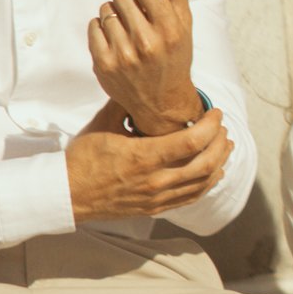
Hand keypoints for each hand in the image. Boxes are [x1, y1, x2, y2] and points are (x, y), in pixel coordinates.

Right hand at [66, 107, 230, 221]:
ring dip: (219, 162)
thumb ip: (127, 104)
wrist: (68, 194)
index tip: (215, 113)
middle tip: (221, 127)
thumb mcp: (103, 124)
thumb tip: (144, 86)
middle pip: (205, 163)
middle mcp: (155, 180)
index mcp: (143, 156)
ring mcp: (157, 197)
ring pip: (202, 182)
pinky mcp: (155, 208)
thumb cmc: (82, 159)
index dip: (210, 125)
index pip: (192, 141)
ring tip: (225, 146)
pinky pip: (191, 197)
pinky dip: (208, 184)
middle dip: (220, 142)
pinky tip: (215, 173)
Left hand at [88, 0, 200, 136]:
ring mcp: (122, 55)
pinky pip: (93, 26)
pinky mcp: (103, 64)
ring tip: (126, 28)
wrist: (160, 102)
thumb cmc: (174, 58)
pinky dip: (101, 28)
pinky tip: (114, 38)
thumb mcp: (184, 26)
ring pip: (106, 9)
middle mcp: (146, 43)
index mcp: (169, 30)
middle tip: (135, 13)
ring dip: (114, 13)